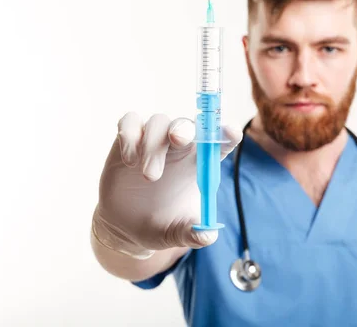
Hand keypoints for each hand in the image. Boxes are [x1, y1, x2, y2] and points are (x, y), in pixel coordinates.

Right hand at [92, 112, 241, 258]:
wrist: (124, 227)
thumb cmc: (159, 225)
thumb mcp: (177, 234)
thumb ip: (193, 234)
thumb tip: (208, 235)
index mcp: (199, 164)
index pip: (219, 142)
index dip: (227, 133)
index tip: (232, 131)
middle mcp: (179, 147)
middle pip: (188, 124)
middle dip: (185, 127)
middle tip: (178, 140)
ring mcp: (153, 140)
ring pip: (158, 122)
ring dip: (154, 145)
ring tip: (149, 176)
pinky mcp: (128, 139)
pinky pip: (130, 122)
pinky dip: (130, 135)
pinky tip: (129, 160)